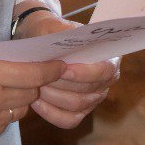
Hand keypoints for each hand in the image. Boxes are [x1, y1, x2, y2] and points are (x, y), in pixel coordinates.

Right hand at [0, 41, 64, 144]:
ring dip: (15, 100)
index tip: (60, 66)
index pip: (33, 75)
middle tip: (28, 74)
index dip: (51, 70)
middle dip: (32, 83)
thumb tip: (25, 58)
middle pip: (30, 94)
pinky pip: (3, 125)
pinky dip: (0, 114)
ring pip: (19, 112)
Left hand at [13, 9, 118, 129]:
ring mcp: (93, 98)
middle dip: (61, 84)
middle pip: (88, 91)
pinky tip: (35, 102)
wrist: (37, 41)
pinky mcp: (78, 111)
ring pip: (76, 105)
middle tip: (39, 77)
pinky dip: (51, 113)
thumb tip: (66, 39)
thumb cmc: (48, 31)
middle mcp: (105, 81)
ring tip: (35, 86)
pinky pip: (68, 120)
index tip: (63, 69)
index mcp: (109, 57)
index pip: (104, 70)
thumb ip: (61, 30)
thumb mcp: (51, 25)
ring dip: (53, 97)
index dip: (84, 73)